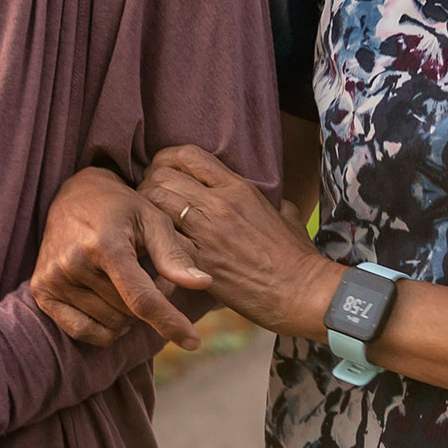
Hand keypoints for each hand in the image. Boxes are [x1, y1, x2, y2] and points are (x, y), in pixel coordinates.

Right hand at [32, 164, 210, 349]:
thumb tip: (202, 283)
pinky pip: (83, 332)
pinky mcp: (41, 291)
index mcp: (105, 244)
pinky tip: (108, 301)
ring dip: (127, 312)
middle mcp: (74, 263)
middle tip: (147, 273)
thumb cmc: (121, 208)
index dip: (170, 322)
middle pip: (129, 313)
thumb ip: (174, 254)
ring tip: (126, 280)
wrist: (74, 195)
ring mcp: (53, 279)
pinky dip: (104, 326)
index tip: (194, 342)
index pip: (141, 299)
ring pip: (109, 325)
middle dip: (149, 302)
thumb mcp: (153, 219)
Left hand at [140, 145, 338, 338]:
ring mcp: (208, 232)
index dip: (167, 159)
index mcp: (238, 187)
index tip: (163, 173)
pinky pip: (161, 239)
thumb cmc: (297, 256)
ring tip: (147, 222)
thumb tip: (268, 198)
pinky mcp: (199, 262)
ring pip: (156, 202)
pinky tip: (153, 248)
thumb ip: (270, 200)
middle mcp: (219, 204)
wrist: (302, 292)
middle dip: (148, 183)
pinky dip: (152, 240)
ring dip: (145, 210)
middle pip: (163, 175)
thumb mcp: (287, 214)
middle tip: (148, 200)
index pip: (188, 155)